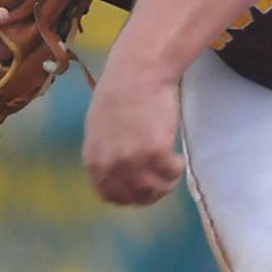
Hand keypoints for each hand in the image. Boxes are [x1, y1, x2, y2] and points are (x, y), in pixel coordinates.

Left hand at [81, 63, 184, 206]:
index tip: (140, 192)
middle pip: (134, 197)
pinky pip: (171, 172)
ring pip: (154, 189)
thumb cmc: (119, 93)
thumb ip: (105, 153)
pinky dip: (177, 168)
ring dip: (166, 184)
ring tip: (171, 171)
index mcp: (94, 161)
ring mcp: (134, 160)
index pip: (109, 195)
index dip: (128, 197)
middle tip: (162, 183)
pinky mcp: (156, 152)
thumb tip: (116, 171)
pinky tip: (177, 158)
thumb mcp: (98, 129)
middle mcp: (111, 166)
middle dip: (150, 194)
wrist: (137, 73)